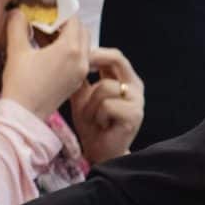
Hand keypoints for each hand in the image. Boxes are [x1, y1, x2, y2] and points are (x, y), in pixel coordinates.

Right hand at [0, 7, 89, 121]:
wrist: (23, 116)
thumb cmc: (20, 83)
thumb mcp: (16, 50)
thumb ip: (17, 26)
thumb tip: (17, 12)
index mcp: (70, 49)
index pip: (73, 19)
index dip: (60, 12)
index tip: (46, 12)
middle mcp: (81, 60)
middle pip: (82, 32)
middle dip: (66, 25)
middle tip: (47, 24)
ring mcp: (80, 73)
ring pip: (82, 46)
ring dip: (69, 38)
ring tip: (47, 39)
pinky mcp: (76, 83)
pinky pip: (79, 60)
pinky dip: (69, 52)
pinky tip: (49, 54)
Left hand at [69, 47, 143, 162]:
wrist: (99, 152)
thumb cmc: (92, 124)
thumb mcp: (82, 96)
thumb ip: (80, 77)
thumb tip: (67, 56)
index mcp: (125, 79)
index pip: (114, 55)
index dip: (95, 52)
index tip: (76, 55)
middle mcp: (135, 87)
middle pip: (117, 59)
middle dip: (94, 60)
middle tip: (77, 70)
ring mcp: (137, 100)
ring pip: (105, 86)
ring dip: (90, 104)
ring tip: (92, 117)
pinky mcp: (134, 115)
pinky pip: (107, 105)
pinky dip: (97, 116)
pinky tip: (101, 125)